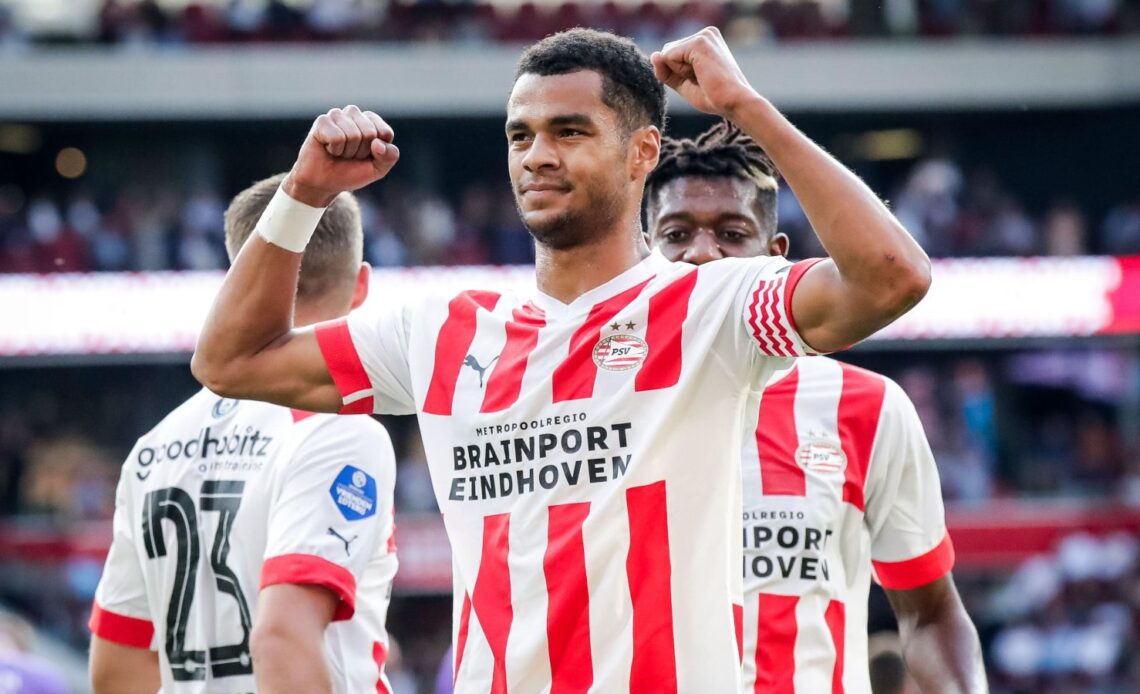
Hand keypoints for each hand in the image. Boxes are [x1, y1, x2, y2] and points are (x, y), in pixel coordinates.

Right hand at [284, 105, 399, 206]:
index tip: (365, 156)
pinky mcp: (322, 121)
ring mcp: (337, 115)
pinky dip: (334, 150)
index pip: (385, 132)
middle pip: (369, 133)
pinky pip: (337, 137)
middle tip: (349, 156)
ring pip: (353, 135)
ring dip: (346, 152)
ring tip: (339, 153)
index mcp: (371, 120)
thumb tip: (377, 143)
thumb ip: (389, 156)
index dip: (377, 152)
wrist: (324, 183)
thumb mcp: (378, 169)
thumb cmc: (351, 172)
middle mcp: (354, 113)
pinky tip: (328, 149)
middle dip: (361, 152)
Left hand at [651, 27, 756, 118]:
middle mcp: (706, 33)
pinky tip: (700, 74)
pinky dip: (680, 72)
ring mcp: (703, 35)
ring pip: (667, 54)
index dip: (678, 72)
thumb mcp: (683, 82)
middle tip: (702, 79)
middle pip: (667, 52)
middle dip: (677, 72)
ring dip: (679, 72)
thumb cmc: (713, 96)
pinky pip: (669, 57)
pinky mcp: (699, 42)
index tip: (702, 79)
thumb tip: (654, 54)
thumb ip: (666, 70)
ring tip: (702, 77)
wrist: (733, 103)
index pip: (672, 53)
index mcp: (706, 39)